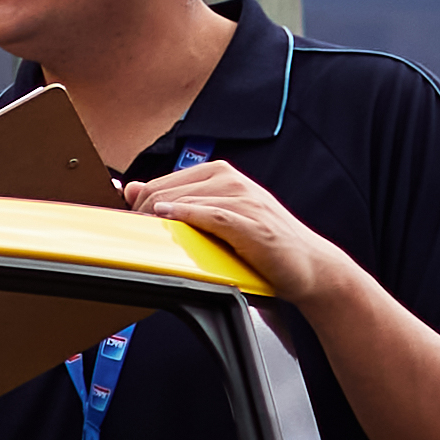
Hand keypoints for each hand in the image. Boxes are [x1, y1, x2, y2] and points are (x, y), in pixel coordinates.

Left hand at [124, 157, 341, 310]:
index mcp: (219, 173)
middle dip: (143, 216)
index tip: (130, 227)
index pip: (159, 183)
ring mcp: (242, 198)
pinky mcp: (250, 222)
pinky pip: (210, 215)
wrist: (309, 265)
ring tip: (149, 240)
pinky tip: (168, 221)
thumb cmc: (262, 244)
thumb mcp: (214, 218)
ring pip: (183, 202)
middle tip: (137, 239)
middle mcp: (230, 179)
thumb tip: (130, 188)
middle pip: (165, 192)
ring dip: (159, 222)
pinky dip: (186, 217)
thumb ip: (176, 202)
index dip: (138, 207)